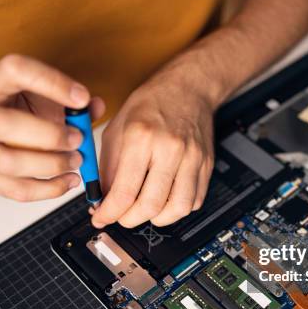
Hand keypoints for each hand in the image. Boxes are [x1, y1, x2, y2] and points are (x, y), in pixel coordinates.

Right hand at [0, 54, 104, 200]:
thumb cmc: (9, 109)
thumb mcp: (34, 94)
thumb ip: (66, 100)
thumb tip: (96, 106)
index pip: (14, 70)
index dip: (51, 82)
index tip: (81, 98)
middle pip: (5, 124)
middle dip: (50, 135)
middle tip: (78, 139)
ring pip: (10, 163)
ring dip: (51, 165)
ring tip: (76, 161)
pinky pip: (17, 190)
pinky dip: (49, 189)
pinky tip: (68, 181)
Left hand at [91, 66, 214, 227]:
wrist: (188, 88)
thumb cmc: (151, 105)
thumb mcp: (116, 129)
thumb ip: (107, 168)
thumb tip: (101, 200)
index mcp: (141, 137)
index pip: (124, 191)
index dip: (109, 213)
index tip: (101, 218)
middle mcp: (170, 148)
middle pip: (151, 205)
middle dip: (129, 220)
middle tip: (121, 216)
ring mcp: (192, 158)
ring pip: (177, 209)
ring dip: (156, 219)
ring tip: (145, 211)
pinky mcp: (206, 165)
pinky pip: (194, 201)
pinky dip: (177, 209)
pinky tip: (166, 200)